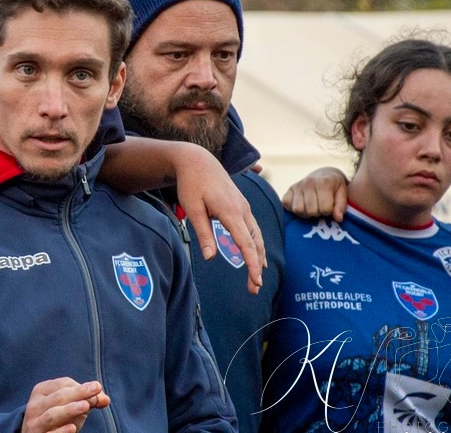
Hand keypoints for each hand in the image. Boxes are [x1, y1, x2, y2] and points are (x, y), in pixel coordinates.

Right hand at [21, 378, 109, 432]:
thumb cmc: (57, 416)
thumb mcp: (70, 405)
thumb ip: (88, 400)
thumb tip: (105, 399)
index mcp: (41, 391)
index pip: (62, 384)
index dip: (80, 386)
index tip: (97, 388)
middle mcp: (34, 406)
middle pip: (58, 397)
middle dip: (78, 393)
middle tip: (96, 390)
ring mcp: (34, 423)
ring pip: (51, 415)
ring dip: (69, 410)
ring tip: (86, 406)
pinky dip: (61, 431)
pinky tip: (73, 428)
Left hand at [172, 143, 265, 294]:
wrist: (197, 160)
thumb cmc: (191, 184)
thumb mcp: (193, 209)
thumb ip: (203, 233)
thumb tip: (211, 258)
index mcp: (231, 212)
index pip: (246, 243)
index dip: (252, 264)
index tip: (256, 281)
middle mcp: (242, 210)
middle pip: (255, 243)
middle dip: (257, 266)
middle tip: (254, 289)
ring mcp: (244, 206)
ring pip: (257, 235)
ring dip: (259, 256)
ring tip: (256, 277)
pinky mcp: (241, 205)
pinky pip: (253, 228)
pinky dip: (257, 243)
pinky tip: (256, 254)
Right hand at [282, 166, 348, 221]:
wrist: (325, 174)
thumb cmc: (335, 186)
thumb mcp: (343, 193)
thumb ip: (341, 206)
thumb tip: (338, 218)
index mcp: (323, 183)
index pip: (324, 209)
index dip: (329, 212)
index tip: (330, 207)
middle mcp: (308, 183)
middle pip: (311, 211)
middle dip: (317, 213)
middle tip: (320, 208)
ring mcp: (297, 186)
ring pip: (297, 209)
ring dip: (305, 213)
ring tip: (311, 209)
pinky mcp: (289, 189)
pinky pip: (286, 204)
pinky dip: (292, 208)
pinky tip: (302, 206)